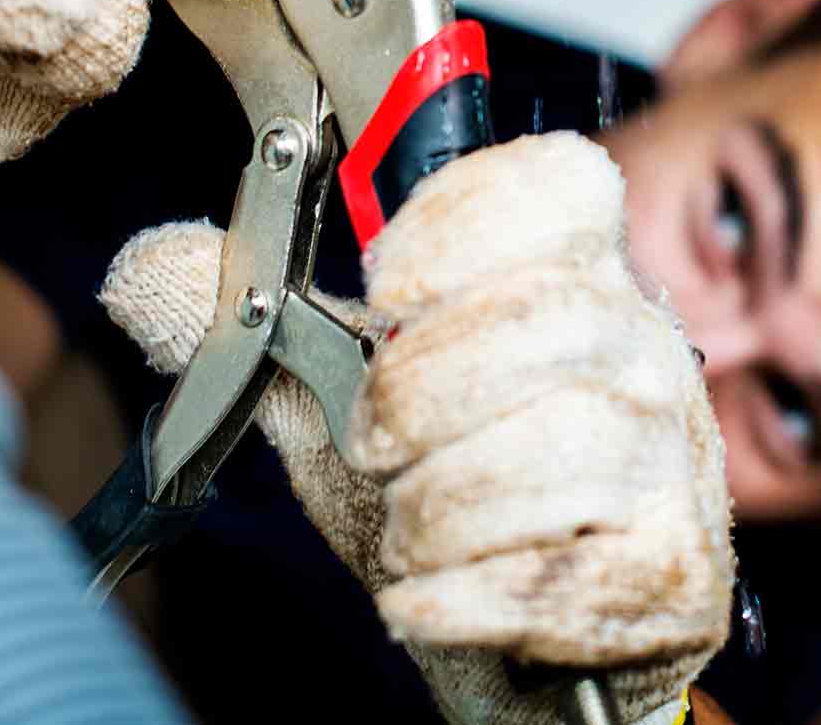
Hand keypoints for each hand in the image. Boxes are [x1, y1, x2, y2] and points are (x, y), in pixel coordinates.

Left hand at [101, 133, 734, 724]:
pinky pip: (565, 574)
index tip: (385, 287)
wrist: (526, 634)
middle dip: (418, 391)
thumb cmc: (452, 488)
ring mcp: (673, 461)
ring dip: (435, 508)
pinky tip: (427, 597)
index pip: (561, 185)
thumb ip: (249, 328)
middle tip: (371, 440)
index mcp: (572, 275)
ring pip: (558, 449)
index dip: (463, 222)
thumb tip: (146, 270)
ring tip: (406, 530)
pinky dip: (462, 596)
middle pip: (547, 322)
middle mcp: (641, 350)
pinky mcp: (675, 572)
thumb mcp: (338, 396)